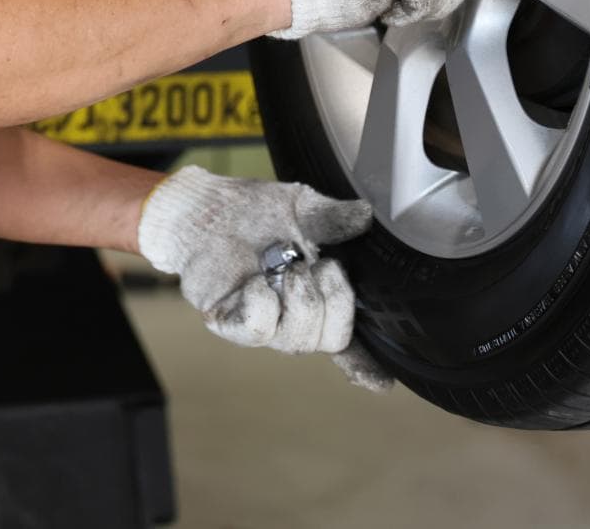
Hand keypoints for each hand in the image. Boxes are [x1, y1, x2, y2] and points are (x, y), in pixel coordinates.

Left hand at [138, 165, 380, 375]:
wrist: (206, 208)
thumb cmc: (253, 213)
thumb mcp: (300, 208)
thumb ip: (333, 217)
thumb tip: (365, 216)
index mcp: (321, 298)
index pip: (350, 343)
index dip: (367, 367)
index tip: (382, 383)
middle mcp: (295, 320)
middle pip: (332, 339)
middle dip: (332, 298)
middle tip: (312, 264)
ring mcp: (264, 325)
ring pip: (297, 339)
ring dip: (298, 297)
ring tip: (284, 266)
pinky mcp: (230, 323)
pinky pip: (258, 329)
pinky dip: (262, 300)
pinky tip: (256, 280)